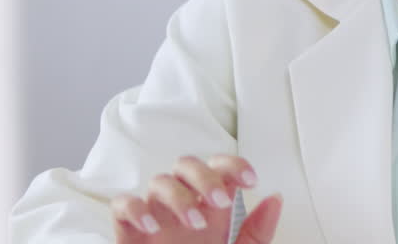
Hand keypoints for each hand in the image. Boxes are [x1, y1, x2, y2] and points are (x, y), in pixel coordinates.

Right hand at [110, 154, 281, 243]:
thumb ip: (257, 231)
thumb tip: (275, 199)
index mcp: (210, 207)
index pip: (219, 168)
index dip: (234, 165)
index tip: (251, 180)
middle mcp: (182, 205)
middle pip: (187, 165)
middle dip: (205, 177)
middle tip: (220, 201)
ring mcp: (155, 216)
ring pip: (159, 181)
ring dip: (179, 197)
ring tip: (195, 224)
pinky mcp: (128, 232)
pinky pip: (122, 205)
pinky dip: (135, 210)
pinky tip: (153, 228)